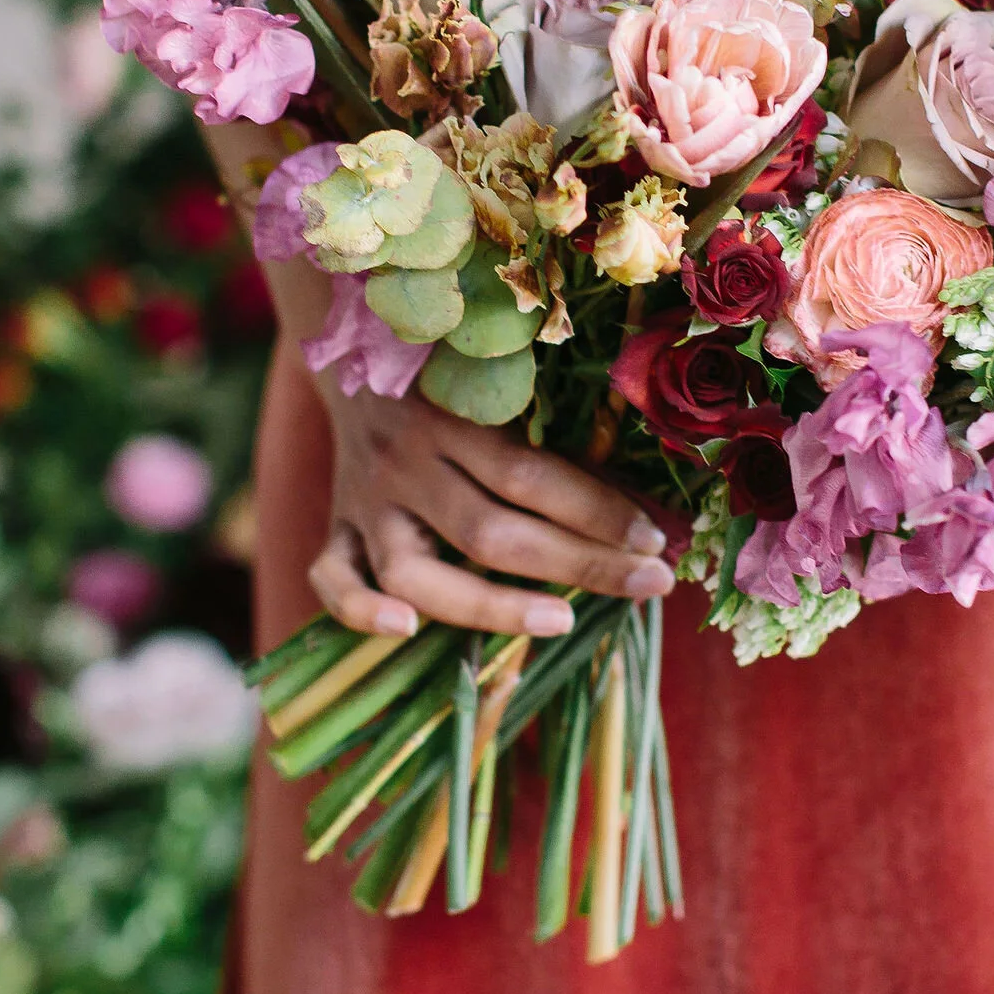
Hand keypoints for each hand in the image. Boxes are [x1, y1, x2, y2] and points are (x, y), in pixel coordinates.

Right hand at [308, 380, 677, 640]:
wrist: (355, 363)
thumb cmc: (454, 391)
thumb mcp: (504, 406)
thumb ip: (571, 463)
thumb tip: (661, 524)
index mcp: (451, 418)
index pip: (531, 476)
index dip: (598, 512)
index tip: (657, 543)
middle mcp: (404, 461)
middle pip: (490, 532)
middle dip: (578, 564)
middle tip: (649, 585)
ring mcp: (364, 502)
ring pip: (414, 571)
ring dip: (490, 604)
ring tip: (561, 622)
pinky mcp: (336, 530)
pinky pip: (332, 578)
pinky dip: (360, 609)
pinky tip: (405, 631)